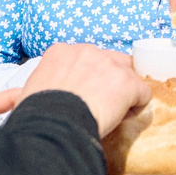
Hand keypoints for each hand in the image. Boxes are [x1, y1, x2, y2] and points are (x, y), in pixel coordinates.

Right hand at [23, 42, 152, 139]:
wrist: (53, 123)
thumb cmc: (37, 115)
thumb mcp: (32, 90)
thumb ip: (45, 81)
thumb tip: (39, 96)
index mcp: (60, 51)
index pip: (86, 58)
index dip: (88, 79)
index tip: (81, 96)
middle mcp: (86, 50)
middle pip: (110, 61)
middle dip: (108, 82)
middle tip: (99, 106)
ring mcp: (108, 64)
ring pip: (128, 76)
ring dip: (122, 94)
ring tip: (111, 114)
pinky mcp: (127, 82)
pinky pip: (143, 93)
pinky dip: (136, 107)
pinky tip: (122, 118)